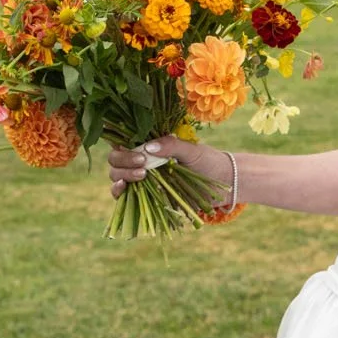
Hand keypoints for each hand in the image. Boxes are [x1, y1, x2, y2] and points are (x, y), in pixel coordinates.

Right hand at [107, 136, 232, 197]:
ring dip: (122, 175)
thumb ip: (171, 146)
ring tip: (141, 176)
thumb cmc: (207, 162)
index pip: (123, 140)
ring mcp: (141, 180)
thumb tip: (147, 147)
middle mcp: (141, 161)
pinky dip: (118, 192)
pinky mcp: (144, 197)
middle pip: (116, 159)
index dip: (120, 142)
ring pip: (116, 175)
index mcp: (149, 145)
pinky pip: (124, 196)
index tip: (133, 146)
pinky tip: (123, 187)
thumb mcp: (192, 150)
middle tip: (142, 162)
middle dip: (123, 160)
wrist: (221, 186)